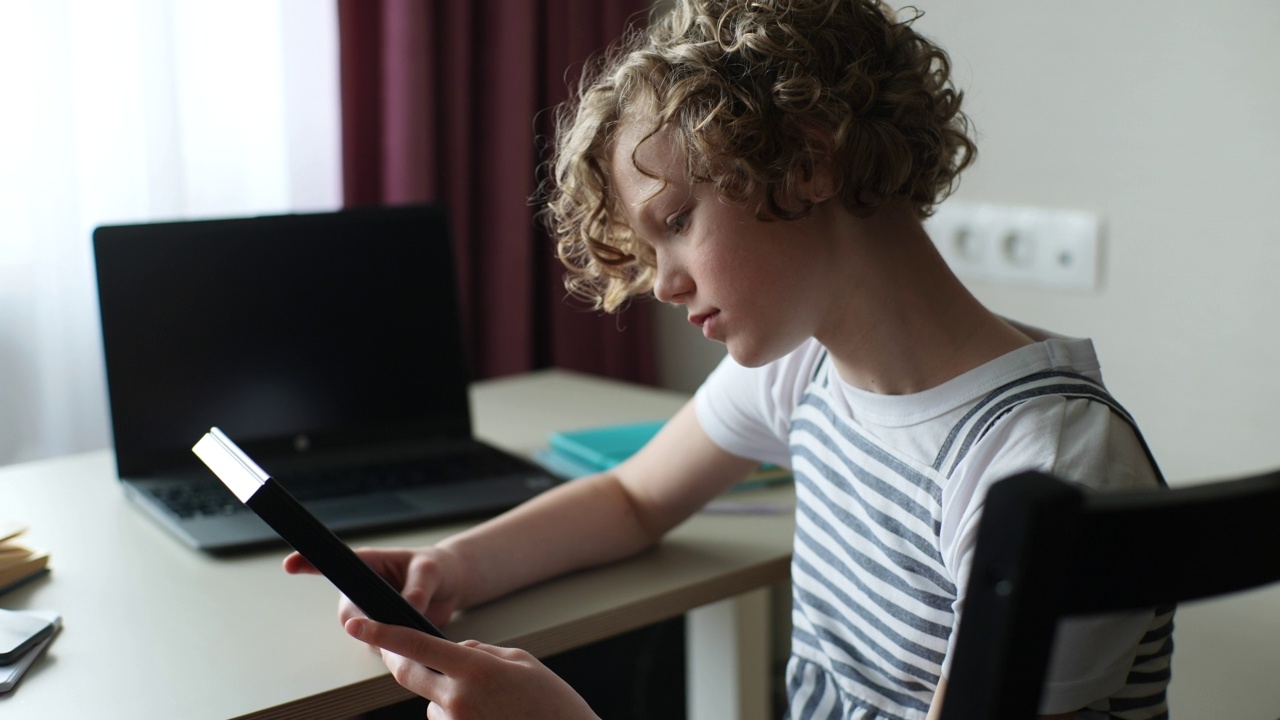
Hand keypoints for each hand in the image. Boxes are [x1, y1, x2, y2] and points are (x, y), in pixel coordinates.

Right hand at [283, 546, 464, 629]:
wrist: (449, 586)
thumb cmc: (436, 568)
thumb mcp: (430, 571)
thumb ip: (418, 588)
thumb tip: (409, 607)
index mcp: (369, 564)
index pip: (334, 562)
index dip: (309, 562)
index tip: (289, 564)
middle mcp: (363, 590)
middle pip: (348, 613)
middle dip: (363, 623)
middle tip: (392, 621)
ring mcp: (371, 613)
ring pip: (363, 634)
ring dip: (382, 637)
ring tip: (412, 626)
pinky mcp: (383, 631)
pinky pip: (380, 645)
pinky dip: (394, 647)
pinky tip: (412, 642)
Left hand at [346, 618, 598, 719]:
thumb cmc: (551, 704)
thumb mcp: (521, 661)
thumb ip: (479, 652)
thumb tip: (452, 653)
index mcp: (474, 669)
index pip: (416, 646)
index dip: (382, 633)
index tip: (357, 624)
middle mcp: (458, 700)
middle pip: (409, 675)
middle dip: (399, 660)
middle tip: (397, 651)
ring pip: (433, 701)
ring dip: (448, 695)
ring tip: (493, 703)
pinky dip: (459, 715)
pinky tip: (491, 716)